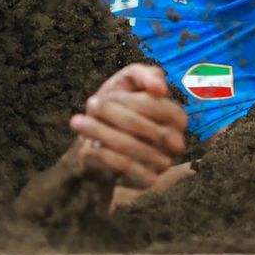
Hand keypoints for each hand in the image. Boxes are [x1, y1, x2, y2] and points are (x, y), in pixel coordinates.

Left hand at [65, 63, 187, 188]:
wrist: (99, 143)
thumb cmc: (117, 107)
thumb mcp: (127, 82)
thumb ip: (144, 74)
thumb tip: (161, 87)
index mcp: (177, 117)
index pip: (156, 106)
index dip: (129, 100)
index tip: (104, 96)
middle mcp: (176, 141)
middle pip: (143, 127)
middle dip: (112, 114)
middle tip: (90, 104)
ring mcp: (164, 163)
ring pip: (131, 146)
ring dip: (100, 132)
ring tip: (77, 121)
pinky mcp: (148, 180)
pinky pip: (126, 167)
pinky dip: (105, 155)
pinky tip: (89, 146)